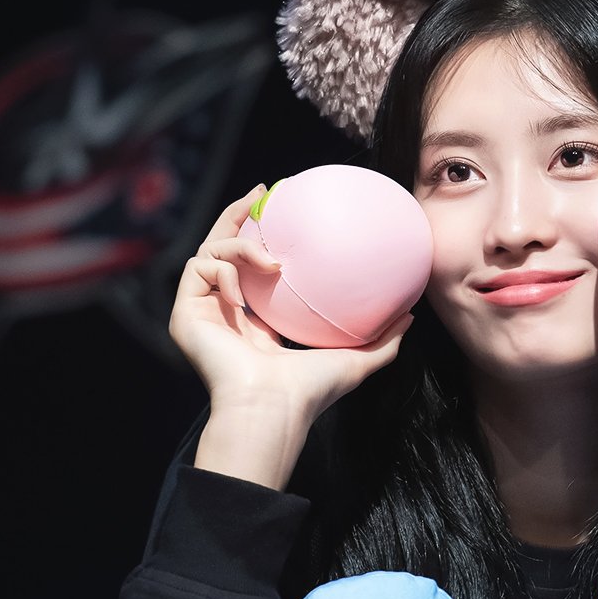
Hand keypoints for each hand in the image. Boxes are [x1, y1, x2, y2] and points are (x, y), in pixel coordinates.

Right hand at [170, 183, 411, 428]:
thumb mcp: (357, 359)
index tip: (281, 208)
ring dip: (240, 245)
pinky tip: (244, 294)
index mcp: (255, 321)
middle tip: (261, 192)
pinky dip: (224, 270)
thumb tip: (411, 314)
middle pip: (223, 247)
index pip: (252, 268)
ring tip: (271, 261)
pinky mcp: (185, 312)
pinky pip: (198, 267)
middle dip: (237, 214)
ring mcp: (203, 310)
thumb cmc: (310, 392)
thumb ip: (384, 337)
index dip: (262, 236)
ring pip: (209, 251)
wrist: (271, 407)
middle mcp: (225, 312)